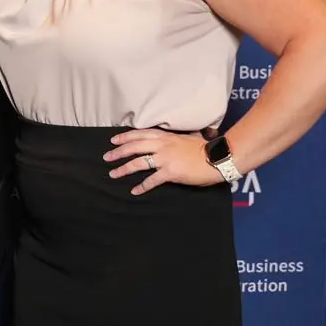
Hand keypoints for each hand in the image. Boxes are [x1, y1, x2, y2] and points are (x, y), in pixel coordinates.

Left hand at [104, 128, 222, 194]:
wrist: (218, 157)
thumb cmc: (205, 148)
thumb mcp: (186, 138)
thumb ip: (174, 140)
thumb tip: (170, 141)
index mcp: (165, 137)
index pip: (140, 134)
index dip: (125, 137)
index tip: (113, 140)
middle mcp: (162, 146)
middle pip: (134, 147)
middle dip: (118, 152)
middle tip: (106, 157)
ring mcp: (165, 159)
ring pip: (138, 163)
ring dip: (124, 169)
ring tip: (113, 174)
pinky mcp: (170, 172)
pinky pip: (152, 180)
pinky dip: (142, 186)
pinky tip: (134, 191)